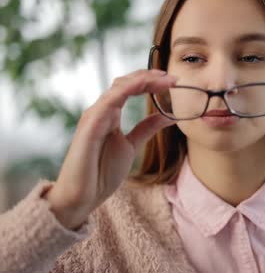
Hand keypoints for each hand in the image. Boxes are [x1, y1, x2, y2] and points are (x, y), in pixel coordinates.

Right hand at [43, 69, 177, 229]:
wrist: (83, 196)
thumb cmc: (101, 172)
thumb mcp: (131, 146)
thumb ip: (146, 129)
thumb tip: (167, 117)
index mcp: (110, 114)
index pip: (131, 88)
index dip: (151, 82)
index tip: (173, 81)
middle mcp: (101, 110)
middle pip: (126, 83)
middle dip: (150, 77)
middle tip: (173, 77)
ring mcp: (94, 116)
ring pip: (118, 87)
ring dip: (143, 80)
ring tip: (164, 79)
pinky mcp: (90, 125)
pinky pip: (109, 101)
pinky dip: (127, 90)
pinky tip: (143, 85)